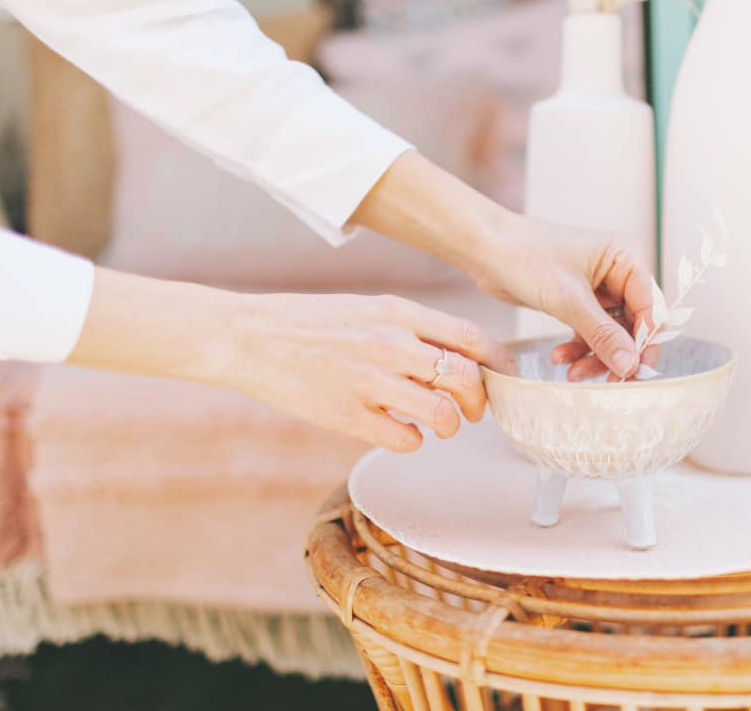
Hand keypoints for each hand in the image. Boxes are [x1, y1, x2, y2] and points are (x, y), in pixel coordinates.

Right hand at [68, 270, 514, 451]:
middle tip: (473, 411)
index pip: (471, 337)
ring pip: (442, 415)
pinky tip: (400, 433)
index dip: (498, 363)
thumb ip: (411, 328)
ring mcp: (370, 381)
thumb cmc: (308, 323)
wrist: (247, 336)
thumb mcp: (366, 308)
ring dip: (449, 426)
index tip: (503, 378)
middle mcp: (390, 343)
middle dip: (480, 402)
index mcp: (398, 312)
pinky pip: (405, 440)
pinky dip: (413, 442)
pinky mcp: (347, 415)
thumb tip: (457, 354)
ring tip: (438, 426)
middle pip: (466, 378)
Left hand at [351, 152, 658, 380]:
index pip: (650, 308)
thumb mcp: (567, 300)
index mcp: (626, 256)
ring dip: (594, 354)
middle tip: (607, 383)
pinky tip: (559, 358)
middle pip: (633, 323)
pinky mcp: (577, 298)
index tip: (632, 374)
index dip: (643, 342)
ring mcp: (598, 285)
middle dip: (617, 353)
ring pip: (610, 331)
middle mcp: (618, 269)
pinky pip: (589, 330)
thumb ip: (602, 334)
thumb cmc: (525, 258)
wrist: (484, 247)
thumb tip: (631, 367)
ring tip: (572, 374)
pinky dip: (578, 346)